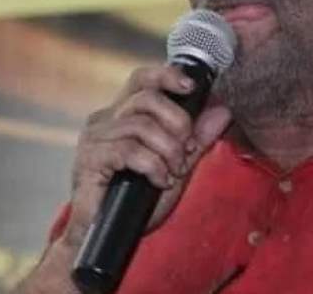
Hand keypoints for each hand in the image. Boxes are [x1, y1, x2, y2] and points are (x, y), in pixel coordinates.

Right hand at [62, 65, 230, 249]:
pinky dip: (153, 166)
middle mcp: (106, 119)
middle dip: (178, 121)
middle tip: (188, 148)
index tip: (192, 87)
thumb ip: (198, 138)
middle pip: (147, 98)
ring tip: (174, 171)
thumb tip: (223, 110)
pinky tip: (159, 180)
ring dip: (168, 150)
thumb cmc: (138, 199)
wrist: (108, 236)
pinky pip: (129, 150)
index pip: (143, 78)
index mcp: (124, 114)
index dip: (167, 75)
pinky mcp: (90, 159)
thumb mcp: (178, 165)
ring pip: (141, 125)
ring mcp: (95, 138)